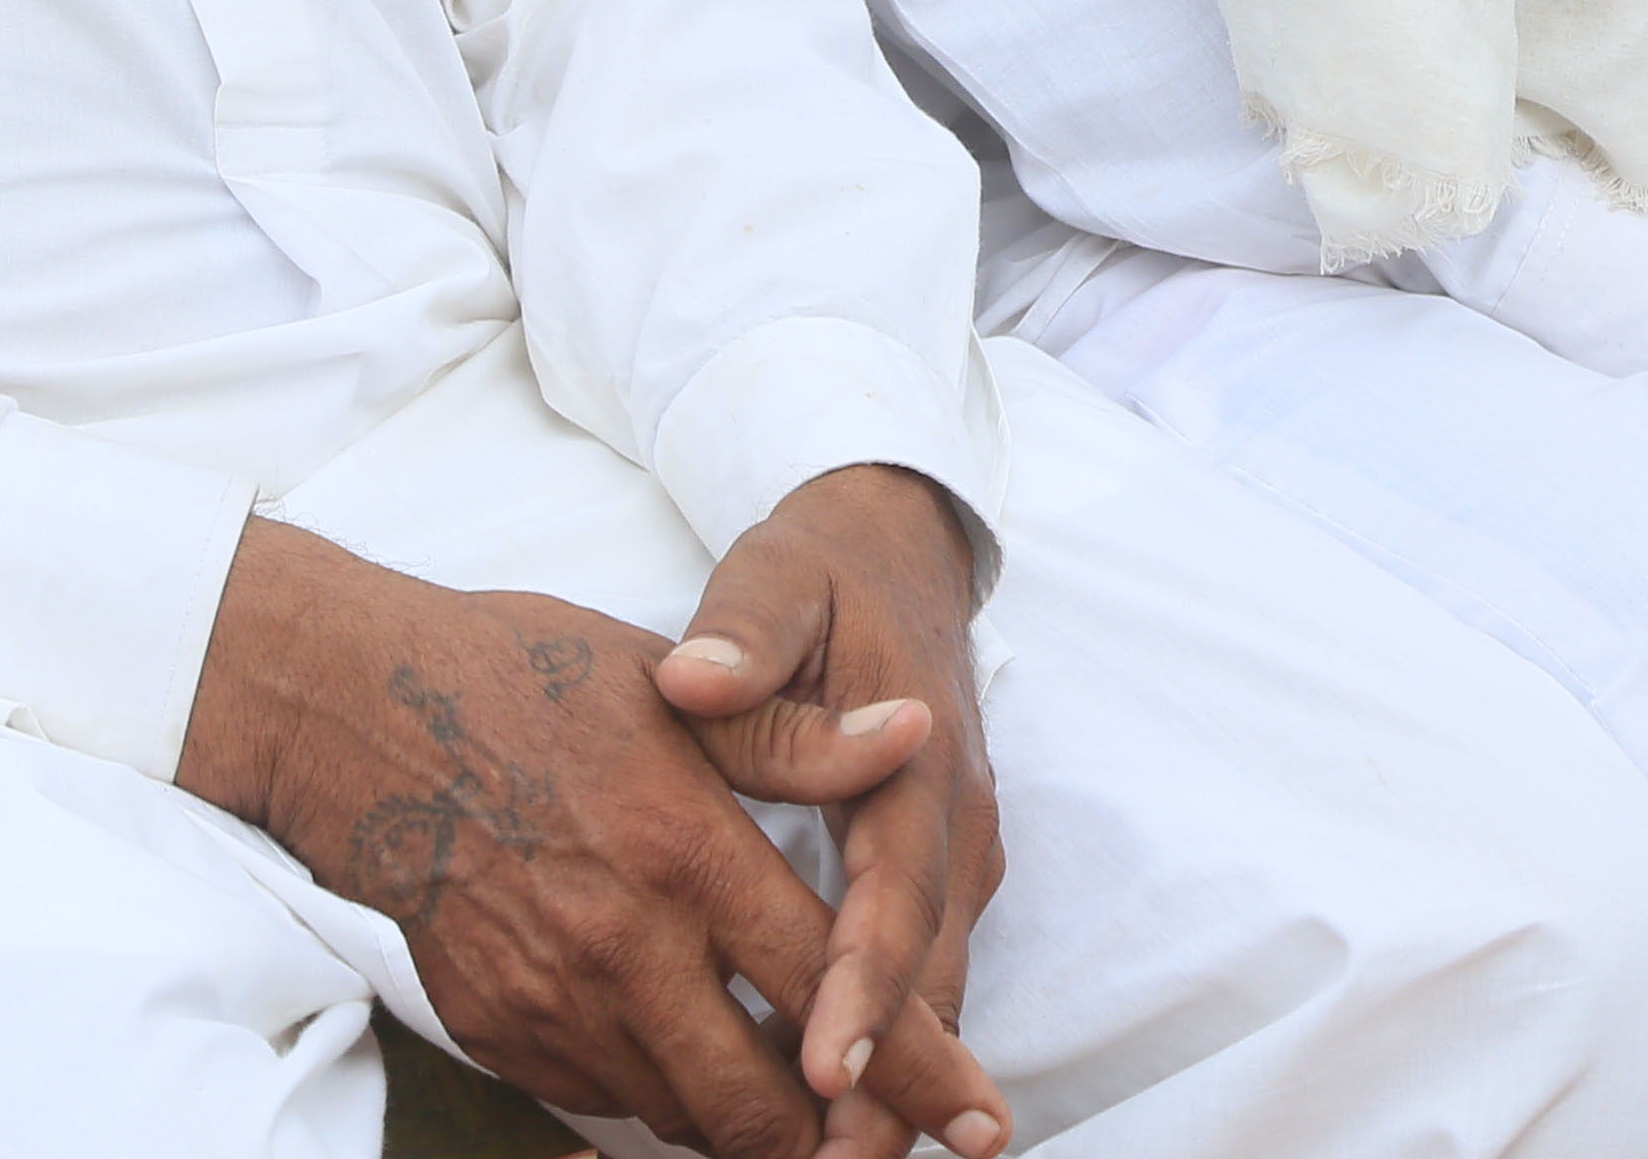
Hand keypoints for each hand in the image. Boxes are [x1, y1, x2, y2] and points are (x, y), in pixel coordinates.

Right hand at [180, 514, 1007, 1158]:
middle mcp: (623, 947)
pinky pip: (606, 1099)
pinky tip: (695, 1064)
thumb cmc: (532, 682)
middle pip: (758, 1101)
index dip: (914, 1065)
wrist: (364, 718)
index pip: (828, 986)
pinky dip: (664, 1097)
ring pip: (683, 1116)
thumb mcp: (674, 688)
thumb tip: (915, 729)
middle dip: (839, 1142)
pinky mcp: (500, 1032)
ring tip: (809, 1117)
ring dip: (752, 1123)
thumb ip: (799, 737)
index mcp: (685, 852)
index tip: (979, 1116)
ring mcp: (552, 1002)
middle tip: (899, 1148)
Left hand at [654, 473, 1004, 1148]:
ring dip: (898, 1083)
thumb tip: (693, 680)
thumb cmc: (823, 570)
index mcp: (917, 754)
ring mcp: (954, 846)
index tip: (823, 1070)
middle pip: (931, 972)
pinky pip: (918, 969)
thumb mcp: (776, 579)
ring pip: (934, 984)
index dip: (862, 989)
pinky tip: (840, 1111)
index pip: (893, 892)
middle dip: (895, 1083)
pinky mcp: (936, 865)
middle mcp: (953, 815)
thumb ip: (743, 636)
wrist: (900, 544)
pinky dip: (891, 1040)